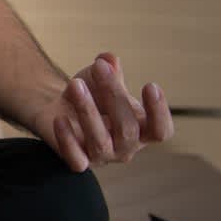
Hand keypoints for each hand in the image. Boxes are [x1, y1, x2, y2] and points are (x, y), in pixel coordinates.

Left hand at [31, 52, 174, 172]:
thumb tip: (108, 58)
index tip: (150, 85)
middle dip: (114, 95)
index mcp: (142, 129)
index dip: (159, 112)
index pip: (161, 130)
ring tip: (76, 84)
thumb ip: (110, 68)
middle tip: (99, 68)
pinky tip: (60, 119)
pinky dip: (68, 140)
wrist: (60, 108)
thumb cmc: (92, 93)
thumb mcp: (102, 77)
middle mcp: (126, 147)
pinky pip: (76, 160)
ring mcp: (102, 158)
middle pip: (128, 129)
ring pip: (100, 142)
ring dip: (88, 111)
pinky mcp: (79, 162)